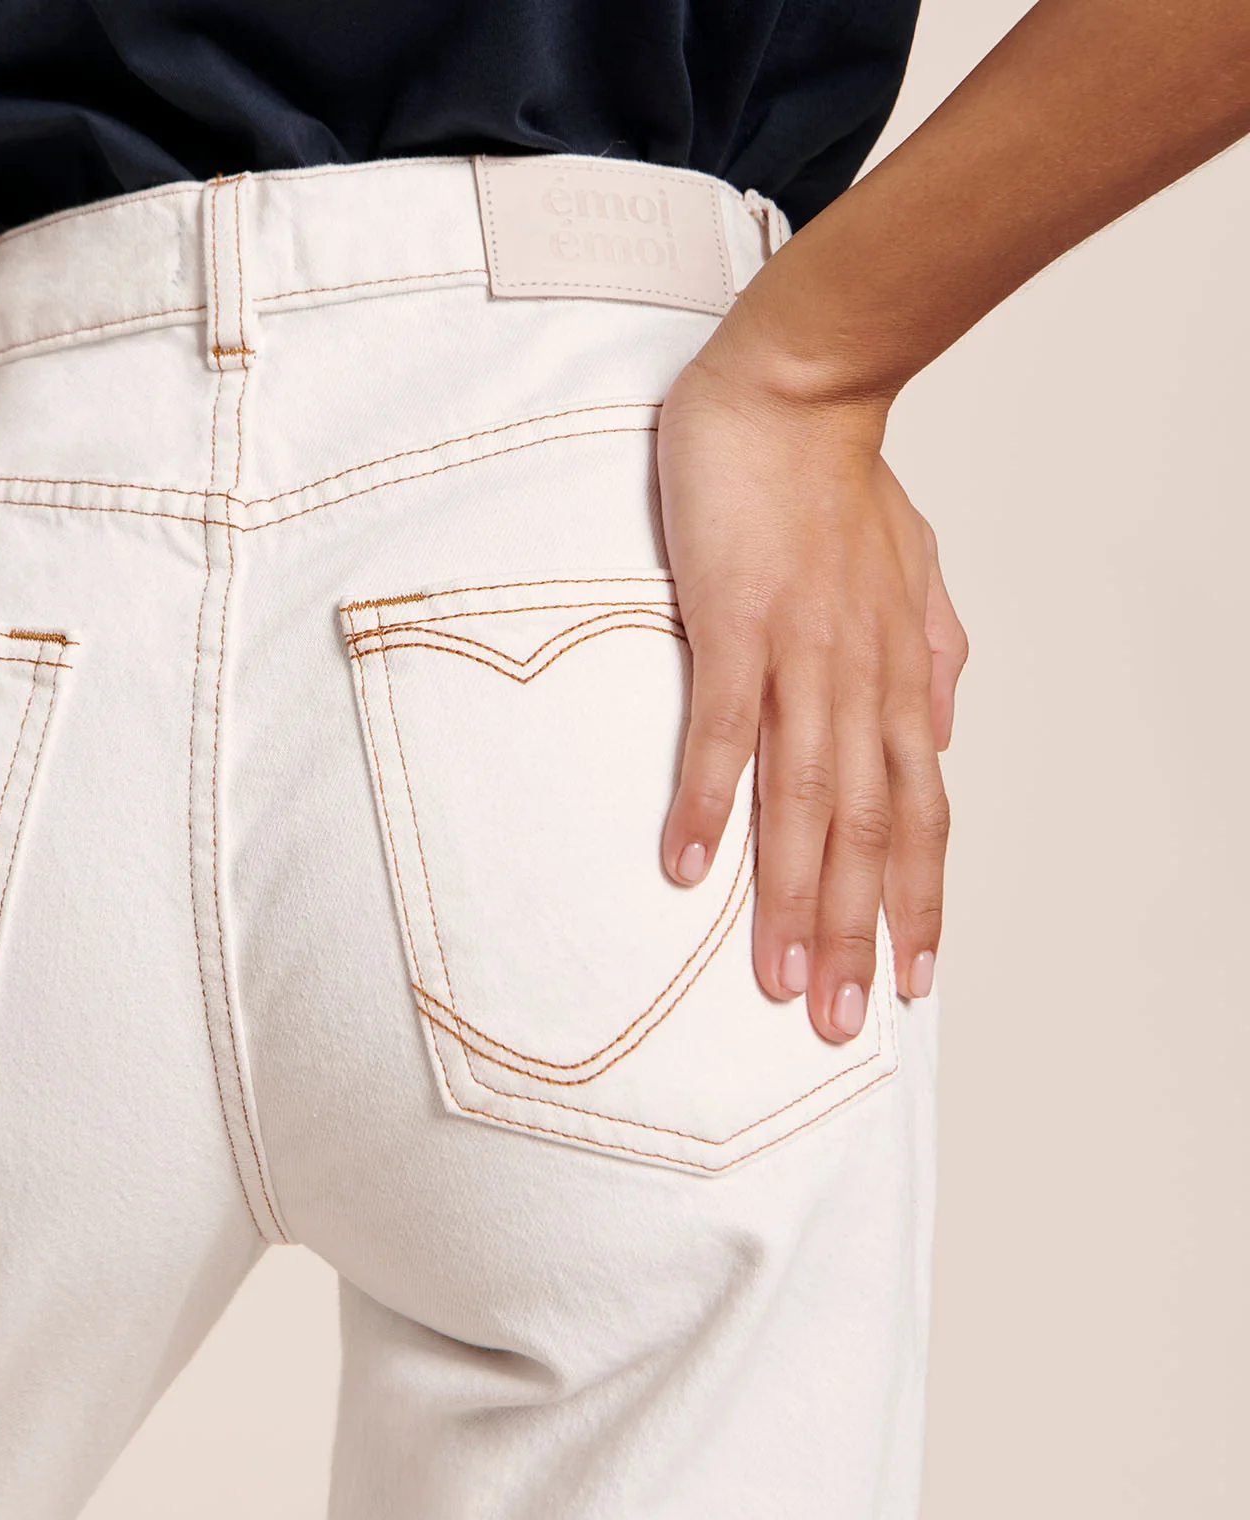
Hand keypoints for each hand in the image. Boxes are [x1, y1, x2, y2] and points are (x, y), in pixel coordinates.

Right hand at [655, 334, 967, 1041]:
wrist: (800, 385)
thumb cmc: (842, 478)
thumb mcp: (919, 564)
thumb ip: (937, 647)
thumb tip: (946, 724)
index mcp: (898, 675)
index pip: (920, 810)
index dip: (919, 898)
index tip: (914, 977)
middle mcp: (860, 681)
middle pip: (868, 830)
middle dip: (859, 932)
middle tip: (842, 1023)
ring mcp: (800, 655)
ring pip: (805, 800)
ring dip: (793, 897)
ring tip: (779, 981)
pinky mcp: (734, 623)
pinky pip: (721, 729)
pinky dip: (703, 800)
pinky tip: (683, 867)